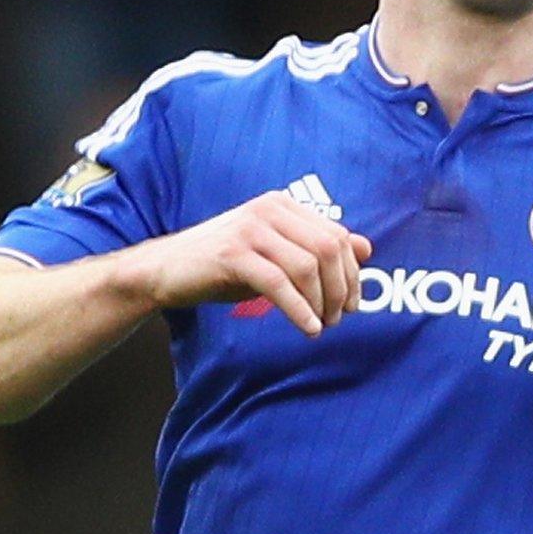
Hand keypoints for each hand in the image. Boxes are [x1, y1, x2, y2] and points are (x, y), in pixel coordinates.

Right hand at [123, 190, 372, 335]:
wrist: (165, 270)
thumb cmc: (224, 265)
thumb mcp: (276, 254)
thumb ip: (318, 248)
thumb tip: (366, 247)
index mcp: (283, 205)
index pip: (337, 235)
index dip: (352, 272)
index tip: (352, 303)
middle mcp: (269, 210)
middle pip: (328, 249)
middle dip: (341, 288)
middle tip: (340, 318)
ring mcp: (250, 229)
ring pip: (307, 266)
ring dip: (322, 302)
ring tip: (321, 325)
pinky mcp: (232, 254)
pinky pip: (279, 284)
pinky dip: (299, 310)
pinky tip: (308, 328)